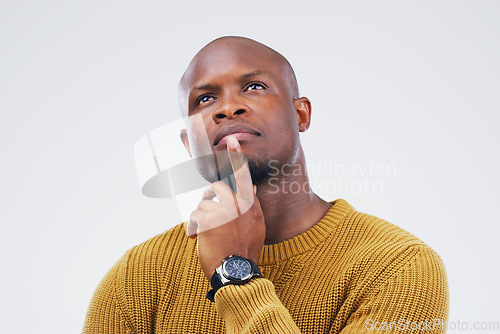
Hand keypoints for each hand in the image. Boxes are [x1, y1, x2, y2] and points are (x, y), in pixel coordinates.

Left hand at [186, 135, 265, 280]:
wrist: (236, 270)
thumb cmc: (245, 248)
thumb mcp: (256, 225)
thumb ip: (252, 204)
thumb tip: (252, 186)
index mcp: (250, 205)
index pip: (243, 176)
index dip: (236, 157)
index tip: (231, 140)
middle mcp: (238, 205)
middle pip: (217, 186)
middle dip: (210, 196)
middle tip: (209, 211)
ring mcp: (223, 211)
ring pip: (204, 202)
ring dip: (202, 216)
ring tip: (208, 232)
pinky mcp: (208, 220)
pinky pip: (195, 215)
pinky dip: (194, 227)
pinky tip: (200, 238)